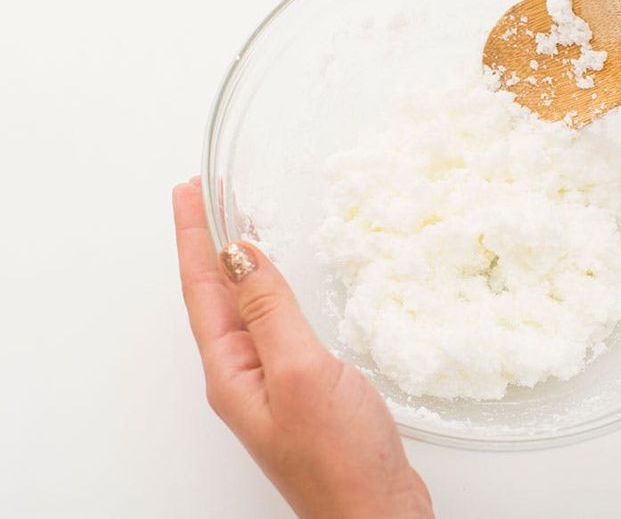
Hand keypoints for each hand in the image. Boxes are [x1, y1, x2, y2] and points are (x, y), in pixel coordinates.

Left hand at [172, 178, 432, 517]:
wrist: (375, 513)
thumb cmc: (339, 458)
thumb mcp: (300, 373)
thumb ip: (270, 312)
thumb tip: (241, 256)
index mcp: (232, 371)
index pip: (203, 288)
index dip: (195, 235)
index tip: (188, 190)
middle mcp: (245, 375)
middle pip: (216, 295)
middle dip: (209, 242)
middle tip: (207, 196)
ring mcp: (273, 383)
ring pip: (246, 308)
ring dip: (238, 264)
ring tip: (237, 225)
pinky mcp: (304, 388)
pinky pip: (276, 325)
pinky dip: (273, 292)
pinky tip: (281, 286)